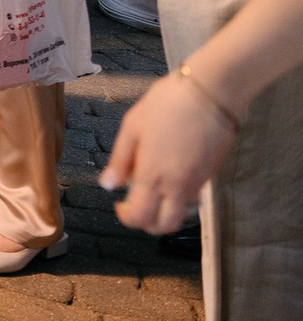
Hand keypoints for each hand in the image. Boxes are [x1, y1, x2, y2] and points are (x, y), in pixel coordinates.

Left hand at [101, 72, 237, 233]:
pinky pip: (193, 198)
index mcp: (152, 175)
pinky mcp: (210, 175)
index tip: (119, 204)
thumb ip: (120, 159)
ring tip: (152, 188)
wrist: (211, 94)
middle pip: (164, 226)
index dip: (126, 217)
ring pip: (181, 216)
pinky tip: (170, 174)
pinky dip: (180, 198)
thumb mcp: (132, 126)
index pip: (140, 217)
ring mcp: (197, 183)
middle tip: (136, 203)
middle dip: (147, 223)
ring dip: (165, 212)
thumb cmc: (168, 104)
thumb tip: (108, 184)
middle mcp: (177, 186)